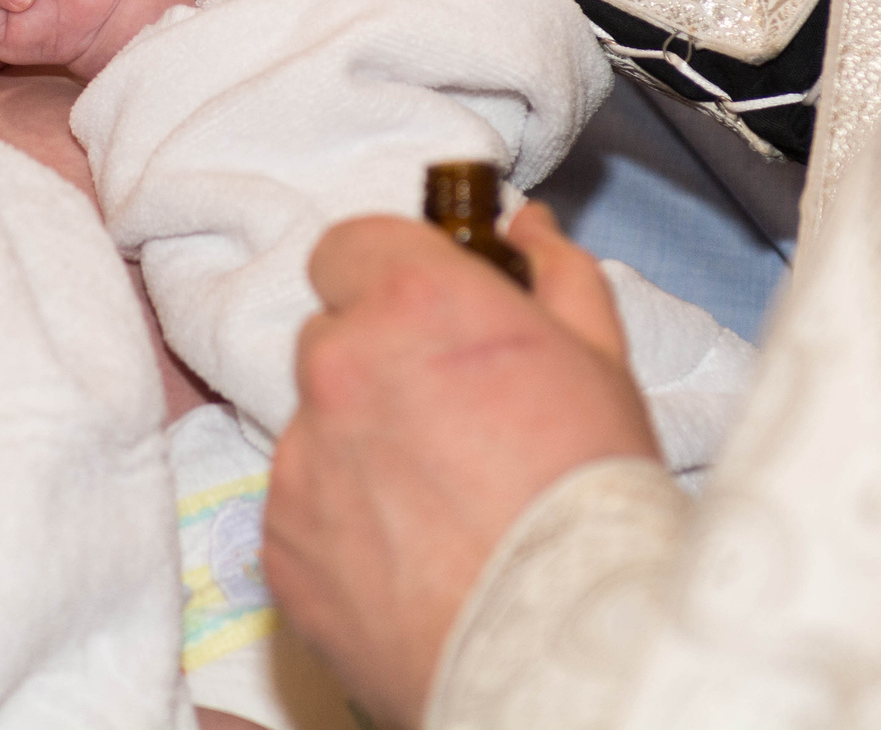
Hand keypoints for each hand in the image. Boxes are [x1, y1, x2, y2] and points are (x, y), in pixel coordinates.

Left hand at [265, 208, 657, 728]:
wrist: (560, 652)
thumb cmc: (591, 500)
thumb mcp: (600, 362)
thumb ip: (553, 275)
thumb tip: (524, 227)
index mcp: (412, 303)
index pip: (349, 246)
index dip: (387, 277)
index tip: (424, 315)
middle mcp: (338, 368)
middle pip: (330, 339)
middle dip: (378, 366)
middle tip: (451, 421)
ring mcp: (300, 459)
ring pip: (315, 429)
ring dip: (360, 450)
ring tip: (441, 509)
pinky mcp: (281, 543)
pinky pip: (301, 510)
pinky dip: (342, 528)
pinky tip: (410, 559)